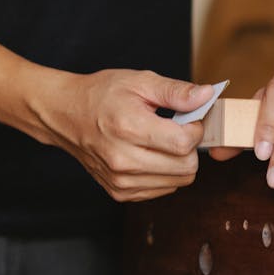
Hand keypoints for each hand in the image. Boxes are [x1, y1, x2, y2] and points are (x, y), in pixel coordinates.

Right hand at [35, 69, 213, 201]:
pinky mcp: (119, 192)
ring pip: (178, 182)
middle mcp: (123, 160)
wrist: (66, 114)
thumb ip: (176, 92)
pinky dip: (165, 174)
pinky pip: (162, 190)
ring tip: (160, 141)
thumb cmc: (101, 94)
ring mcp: (120, 181)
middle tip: (176, 129)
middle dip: (189, 148)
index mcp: (129, 128)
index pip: (184, 143)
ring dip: (178, 162)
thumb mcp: (140, 81)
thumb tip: (208, 96)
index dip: (195, 129)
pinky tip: (150, 154)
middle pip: (186, 168)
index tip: (187, 119)